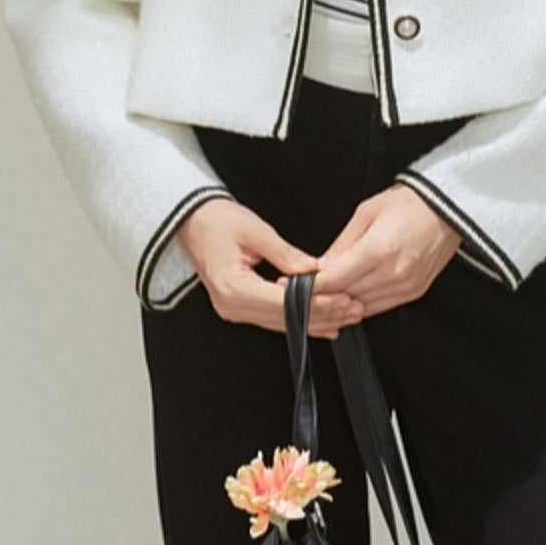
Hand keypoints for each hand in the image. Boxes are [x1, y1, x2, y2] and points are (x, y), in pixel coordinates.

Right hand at [178, 198, 366, 337]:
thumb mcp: (256, 231)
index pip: (284, 302)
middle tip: (353, 310)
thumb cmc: (216, 221)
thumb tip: (314, 269)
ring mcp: (233, 309)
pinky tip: (323, 324)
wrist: (192, 221)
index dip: (316, 303)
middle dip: (323, 316)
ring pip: (282, 323)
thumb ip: (286, 254)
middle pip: (285, 319)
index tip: (343, 299)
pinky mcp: (239, 306)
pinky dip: (300, 320)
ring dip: (315, 321)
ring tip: (345, 316)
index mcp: (233, 287)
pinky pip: (273, 318)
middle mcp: (231, 305)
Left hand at [308, 183, 463, 319]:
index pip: (333, 280)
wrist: (448, 207)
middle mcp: (392, 273)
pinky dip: (363, 304)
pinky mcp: (414, 292)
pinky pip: (380, 307)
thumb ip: (341, 244)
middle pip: (345, 296)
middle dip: (323, 295)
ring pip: (361, 307)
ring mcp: (405, 286)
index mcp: (377, 251)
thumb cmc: (409, 203)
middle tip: (306, 290)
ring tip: (328, 294)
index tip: (296, 284)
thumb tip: (321, 266)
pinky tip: (352, 295)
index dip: (311, 285)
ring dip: (342, 303)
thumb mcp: (366, 214)